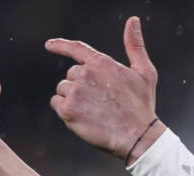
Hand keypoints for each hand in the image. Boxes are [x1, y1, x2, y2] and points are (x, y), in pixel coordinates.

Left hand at [46, 16, 164, 161]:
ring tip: (92, 111)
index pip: (76, 48)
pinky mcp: (68, 110)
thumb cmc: (141, 107)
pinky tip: (82, 117)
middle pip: (70, 75)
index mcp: (102, 63)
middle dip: (80, 86)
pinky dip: (65, 110)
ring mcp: (76, 92)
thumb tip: (133, 21)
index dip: (60, 45)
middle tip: (98, 102)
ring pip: (62, 89)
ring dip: (72, 99)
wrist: (137, 135)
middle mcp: (86, 74)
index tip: (49, 45)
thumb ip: (135, 45)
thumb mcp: (144, 72)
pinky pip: (56, 103)